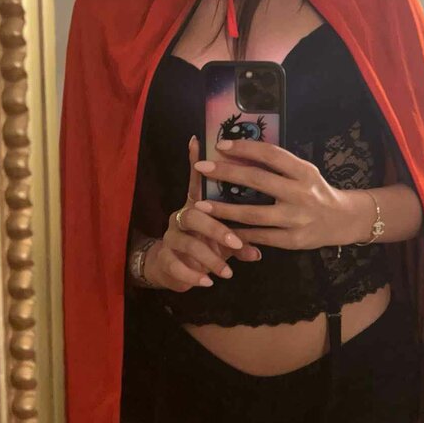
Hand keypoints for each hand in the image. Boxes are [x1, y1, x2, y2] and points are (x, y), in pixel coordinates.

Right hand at [143, 135, 261, 290]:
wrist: (172, 270)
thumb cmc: (204, 247)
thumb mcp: (224, 243)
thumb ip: (240, 241)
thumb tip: (259, 250)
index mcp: (197, 206)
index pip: (197, 181)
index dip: (196, 161)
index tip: (198, 140)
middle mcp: (181, 216)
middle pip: (195, 214)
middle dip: (217, 228)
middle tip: (236, 243)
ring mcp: (171, 236)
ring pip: (186, 241)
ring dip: (209, 257)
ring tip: (226, 272)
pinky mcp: (164, 257)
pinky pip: (176, 265)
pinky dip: (193, 275)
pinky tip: (206, 282)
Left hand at [192, 138, 352, 249]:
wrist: (342, 220)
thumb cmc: (316, 191)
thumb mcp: (304, 172)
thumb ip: (279, 165)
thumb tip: (240, 152)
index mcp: (304, 171)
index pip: (271, 154)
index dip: (245, 148)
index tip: (220, 144)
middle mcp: (301, 193)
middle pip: (258, 180)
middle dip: (226, 173)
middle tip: (202, 167)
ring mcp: (297, 219)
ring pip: (254, 214)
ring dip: (224, 210)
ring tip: (200, 205)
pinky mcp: (293, 240)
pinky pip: (260, 236)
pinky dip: (239, 233)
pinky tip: (220, 228)